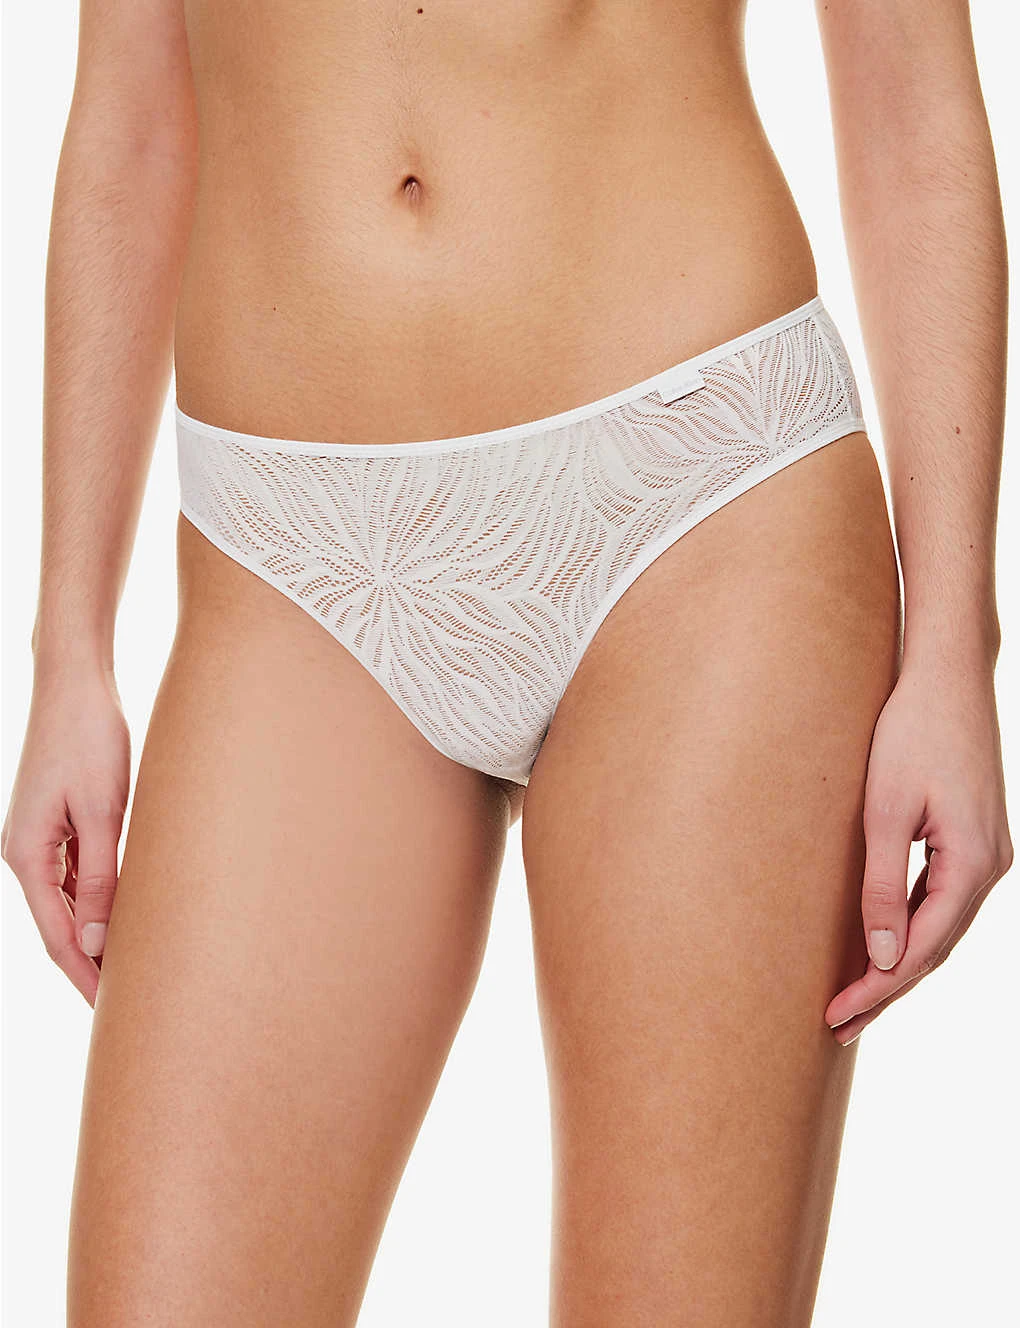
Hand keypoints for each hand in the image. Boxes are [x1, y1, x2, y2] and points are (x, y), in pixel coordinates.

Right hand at [1, 665, 129, 1006]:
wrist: (75, 684)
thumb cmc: (89, 738)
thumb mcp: (103, 811)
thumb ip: (101, 877)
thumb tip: (99, 939)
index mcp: (27, 857)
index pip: (58, 937)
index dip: (86, 976)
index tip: (114, 1011)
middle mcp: (26, 855)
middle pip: (60, 927)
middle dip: (92, 965)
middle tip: (133, 1002)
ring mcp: (41, 840)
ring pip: (71, 904)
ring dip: (99, 935)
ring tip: (137, 967)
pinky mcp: (59, 824)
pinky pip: (78, 877)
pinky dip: (101, 901)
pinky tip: (128, 915)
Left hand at [824, 662, 1012, 1043]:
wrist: (948, 676)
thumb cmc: (910, 733)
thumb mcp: (886, 811)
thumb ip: (883, 886)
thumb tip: (882, 958)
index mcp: (972, 865)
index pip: (921, 950)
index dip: (877, 989)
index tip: (835, 1016)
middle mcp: (990, 868)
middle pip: (935, 948)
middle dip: (886, 989)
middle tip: (838, 1026)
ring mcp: (986, 854)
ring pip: (940, 927)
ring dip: (899, 963)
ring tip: (855, 998)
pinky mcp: (973, 839)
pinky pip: (942, 899)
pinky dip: (912, 927)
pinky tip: (884, 943)